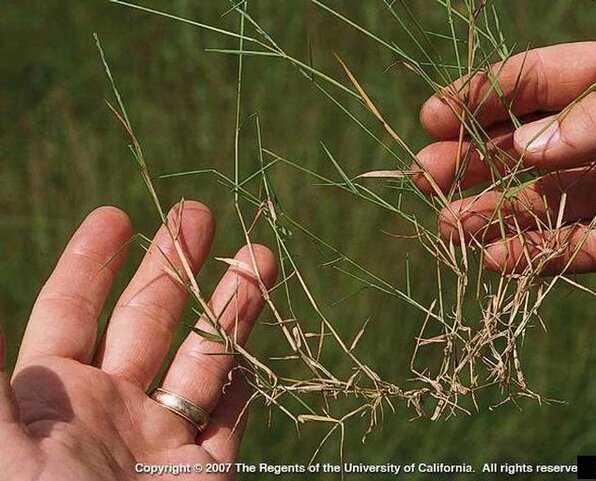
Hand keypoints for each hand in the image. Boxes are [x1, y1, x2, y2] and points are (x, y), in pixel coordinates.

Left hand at [0, 202, 275, 479]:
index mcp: (51, 396)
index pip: (72, 310)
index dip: (92, 262)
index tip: (117, 215)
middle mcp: (109, 408)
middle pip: (149, 318)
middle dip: (175, 263)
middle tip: (200, 212)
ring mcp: (161, 438)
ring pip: (204, 355)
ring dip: (233, 305)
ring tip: (261, 255)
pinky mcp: (205, 471)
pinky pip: (231, 416)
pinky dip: (247, 380)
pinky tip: (262, 343)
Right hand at [416, 37, 595, 281]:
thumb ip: (594, 117)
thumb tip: (521, 149)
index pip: (536, 83)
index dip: (481, 97)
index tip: (432, 116)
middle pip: (525, 146)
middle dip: (473, 160)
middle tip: (424, 175)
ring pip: (541, 202)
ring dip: (492, 214)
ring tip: (448, 227)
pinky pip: (576, 249)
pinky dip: (536, 257)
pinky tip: (497, 261)